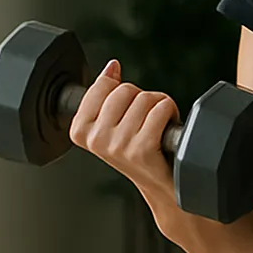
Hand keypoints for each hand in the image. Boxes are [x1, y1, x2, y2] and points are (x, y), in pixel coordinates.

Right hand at [67, 59, 178, 200]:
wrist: (162, 185)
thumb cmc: (140, 152)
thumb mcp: (114, 123)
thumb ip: (107, 93)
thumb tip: (111, 67)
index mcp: (81, 130)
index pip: (102, 85)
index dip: (122, 91)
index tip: (126, 110)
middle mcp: (97, 139)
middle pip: (125, 89)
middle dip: (141, 98)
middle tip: (145, 120)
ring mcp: (117, 145)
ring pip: (145, 98)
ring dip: (159, 106)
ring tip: (157, 126)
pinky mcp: (141, 150)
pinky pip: (160, 109)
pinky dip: (170, 113)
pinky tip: (167, 129)